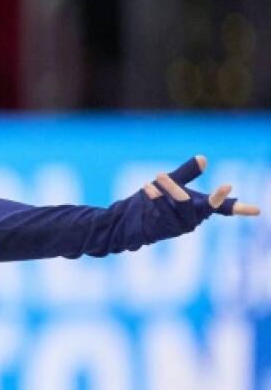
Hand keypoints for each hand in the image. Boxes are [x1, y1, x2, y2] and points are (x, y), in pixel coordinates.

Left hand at [142, 155, 259, 216]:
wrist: (132, 219)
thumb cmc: (156, 201)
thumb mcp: (173, 184)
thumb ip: (187, 173)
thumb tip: (203, 158)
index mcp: (202, 207)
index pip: (225, 208)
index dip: (241, 209)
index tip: (258, 210)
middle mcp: (196, 218)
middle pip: (207, 207)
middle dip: (211, 196)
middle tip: (216, 183)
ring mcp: (182, 226)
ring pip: (183, 207)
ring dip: (171, 190)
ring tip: (159, 175)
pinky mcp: (166, 230)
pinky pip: (164, 214)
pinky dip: (157, 199)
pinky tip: (147, 188)